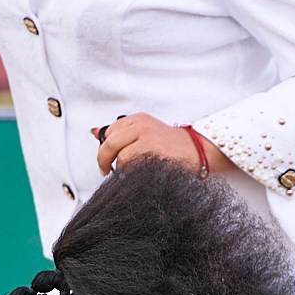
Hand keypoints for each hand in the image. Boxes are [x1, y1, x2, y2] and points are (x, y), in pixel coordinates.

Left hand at [93, 113, 233, 174]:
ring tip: (136, 171)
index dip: (104, 147)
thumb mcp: (146, 131)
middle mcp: (143, 127)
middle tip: (105, 170)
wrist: (200, 153)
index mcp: (140, 119)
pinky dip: (133, 175)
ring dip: (124, 169)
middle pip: (111, 144)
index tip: (106, 159)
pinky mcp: (156, 156)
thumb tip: (94, 132)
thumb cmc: (172, 147)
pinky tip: (143, 175)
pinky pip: (133, 169)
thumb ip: (121, 132)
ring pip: (121, 158)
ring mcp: (150, 141)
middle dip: (104, 160)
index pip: (110, 132)